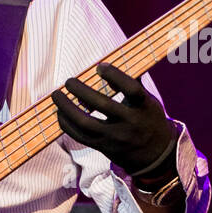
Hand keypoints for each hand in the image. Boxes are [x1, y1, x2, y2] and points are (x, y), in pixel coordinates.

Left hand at [51, 63, 177, 174]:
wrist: (155, 155)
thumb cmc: (149, 120)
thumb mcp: (150, 101)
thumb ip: (134, 81)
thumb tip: (120, 57)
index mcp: (144, 107)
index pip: (131, 88)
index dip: (114, 75)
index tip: (100, 67)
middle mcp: (130, 123)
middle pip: (103, 105)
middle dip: (82, 90)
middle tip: (68, 81)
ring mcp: (116, 137)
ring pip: (86, 123)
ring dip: (67, 108)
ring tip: (56, 95)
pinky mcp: (103, 147)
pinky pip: (80, 136)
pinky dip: (66, 124)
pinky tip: (60, 112)